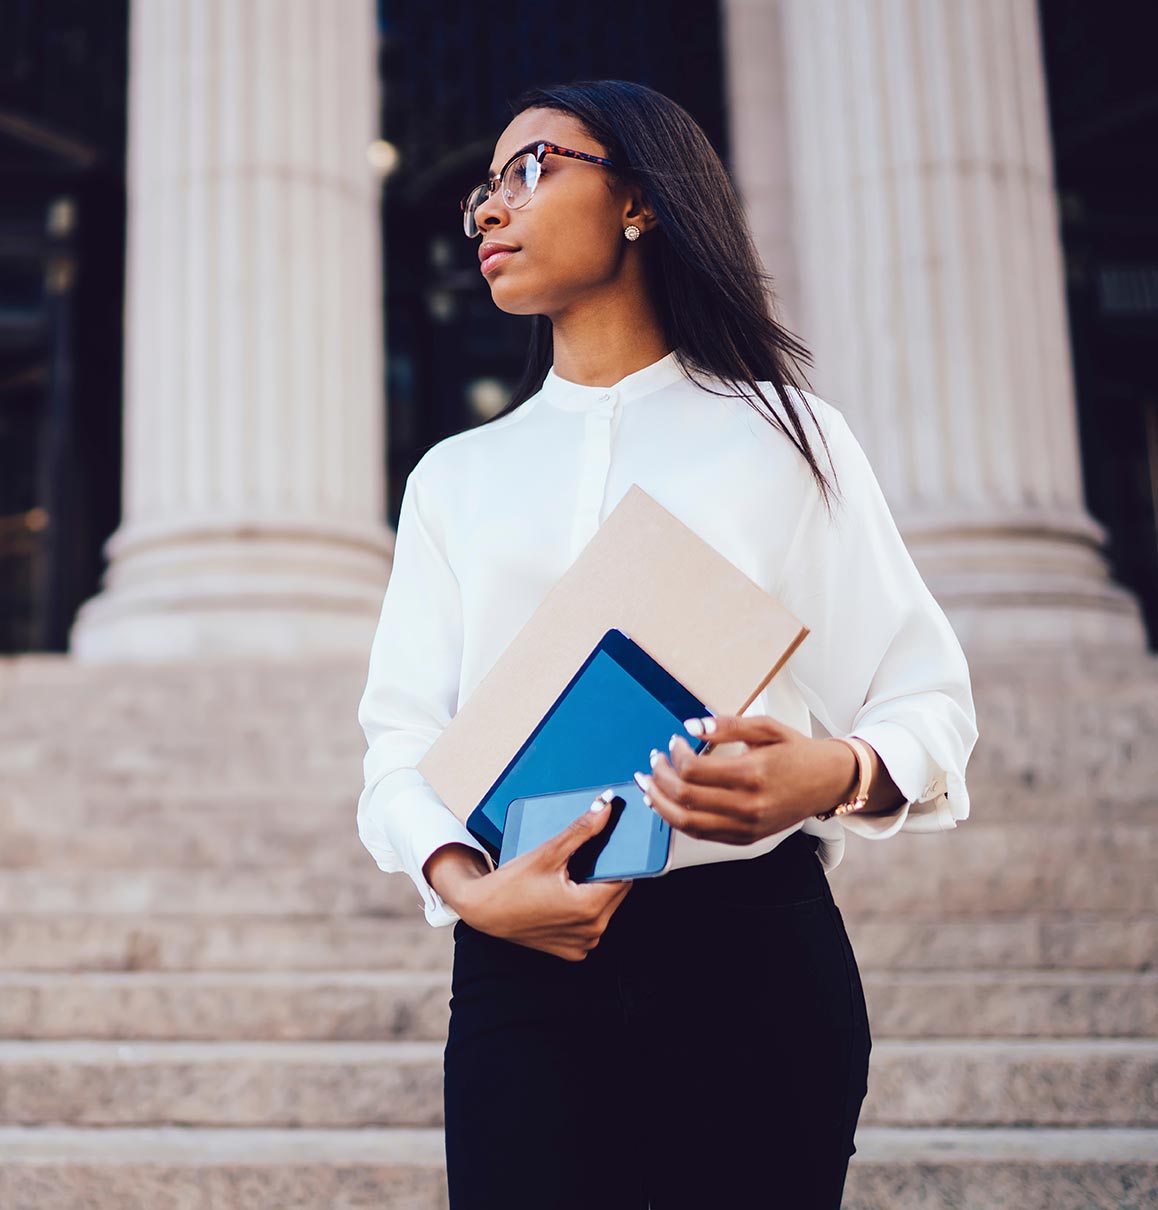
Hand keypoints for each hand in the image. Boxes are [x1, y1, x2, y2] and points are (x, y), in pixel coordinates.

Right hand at [454, 794, 633, 961]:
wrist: (482, 911)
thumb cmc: (510, 885)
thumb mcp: (548, 853)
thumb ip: (581, 830)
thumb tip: (604, 809)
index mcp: (588, 908)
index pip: (625, 877)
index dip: (621, 859)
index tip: (615, 847)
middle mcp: (590, 931)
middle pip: (616, 892)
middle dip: (606, 873)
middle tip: (585, 859)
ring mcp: (582, 944)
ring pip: (605, 908)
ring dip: (596, 891)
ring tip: (571, 878)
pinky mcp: (573, 950)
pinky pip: (591, 924)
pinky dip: (585, 909)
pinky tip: (566, 896)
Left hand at [635, 714, 859, 844]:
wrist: (828, 782)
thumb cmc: (796, 750)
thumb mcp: (766, 727)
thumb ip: (728, 725)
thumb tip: (692, 726)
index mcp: (752, 774)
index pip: (694, 770)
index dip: (675, 754)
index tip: (674, 741)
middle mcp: (748, 806)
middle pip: (685, 797)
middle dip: (659, 777)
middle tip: (653, 760)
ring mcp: (746, 826)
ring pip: (687, 822)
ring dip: (659, 803)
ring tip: (647, 785)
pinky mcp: (745, 838)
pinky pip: (701, 834)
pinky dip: (677, 819)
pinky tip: (666, 803)